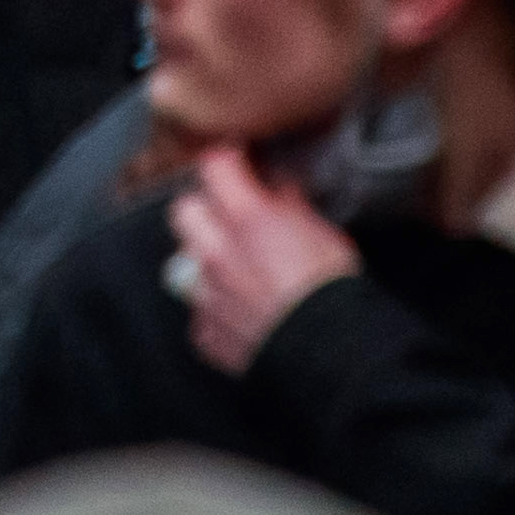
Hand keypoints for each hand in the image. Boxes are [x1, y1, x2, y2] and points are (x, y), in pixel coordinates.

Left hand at [164, 148, 360, 372]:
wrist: (328, 353)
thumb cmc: (330, 292)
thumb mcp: (322, 233)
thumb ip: (291, 207)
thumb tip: (279, 192)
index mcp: (246, 218)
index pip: (213, 166)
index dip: (225, 162)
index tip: (236, 165)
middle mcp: (216, 251)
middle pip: (184, 210)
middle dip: (203, 210)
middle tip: (229, 219)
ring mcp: (206, 293)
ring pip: (187, 263)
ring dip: (208, 262)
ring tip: (239, 273)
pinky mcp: (206, 332)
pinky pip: (200, 312)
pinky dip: (217, 311)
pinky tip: (243, 314)